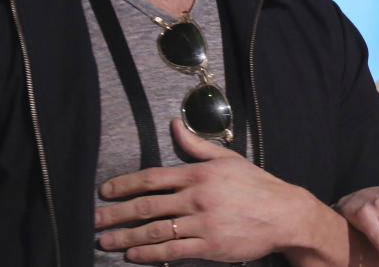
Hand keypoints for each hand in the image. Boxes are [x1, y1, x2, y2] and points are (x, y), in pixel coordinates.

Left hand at [94, 118, 340, 263]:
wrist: (284, 214)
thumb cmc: (255, 185)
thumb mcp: (227, 159)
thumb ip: (195, 145)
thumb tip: (174, 125)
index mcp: (198, 173)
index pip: (152, 178)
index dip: (124, 184)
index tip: (104, 191)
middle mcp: (197, 197)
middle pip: (147, 206)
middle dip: (117, 213)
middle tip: (94, 220)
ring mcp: (203, 222)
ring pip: (156, 230)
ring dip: (127, 237)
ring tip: (106, 241)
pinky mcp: (210, 246)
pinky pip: (173, 251)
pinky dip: (149, 255)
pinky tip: (133, 256)